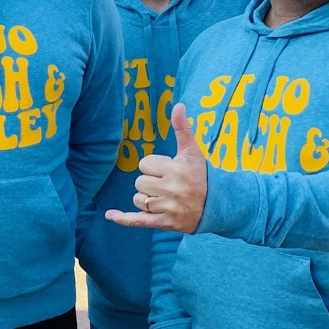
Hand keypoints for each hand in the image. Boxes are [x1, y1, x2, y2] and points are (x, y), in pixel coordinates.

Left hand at [106, 104, 206, 232]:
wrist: (218, 204)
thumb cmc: (202, 174)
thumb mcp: (192, 151)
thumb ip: (182, 128)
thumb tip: (178, 104)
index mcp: (175, 170)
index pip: (144, 164)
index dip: (154, 166)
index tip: (168, 170)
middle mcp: (171, 190)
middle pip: (139, 182)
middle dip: (149, 182)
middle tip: (167, 185)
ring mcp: (168, 208)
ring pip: (138, 199)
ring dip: (146, 198)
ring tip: (164, 197)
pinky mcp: (165, 223)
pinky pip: (138, 220)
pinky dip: (123, 218)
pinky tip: (109, 215)